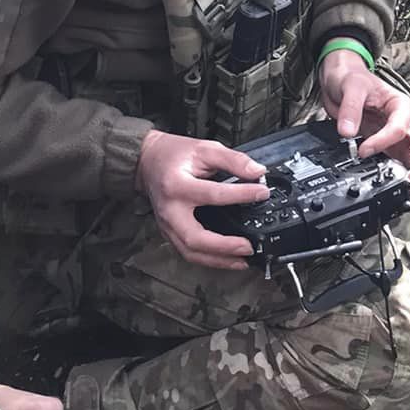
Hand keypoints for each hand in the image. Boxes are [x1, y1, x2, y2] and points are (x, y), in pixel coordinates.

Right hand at [136, 129, 271, 270]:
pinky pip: (188, 252)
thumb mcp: (205, 148)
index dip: (242, 195)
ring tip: (242, 260)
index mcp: (177, 185)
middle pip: (195, 238)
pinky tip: (227, 259)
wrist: (147, 161)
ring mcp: (167, 225)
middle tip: (248, 246)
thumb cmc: (174, 155)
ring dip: (218, 260)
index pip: (213, 194)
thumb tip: (257, 172)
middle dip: (223, 246)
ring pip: (191, 252)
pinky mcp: (169, 233)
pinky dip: (209, 259)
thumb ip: (233, 160)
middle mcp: (170, 210)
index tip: (262, 193)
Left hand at [318, 49, 409, 185]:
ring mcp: (395, 138)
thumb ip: (350, 110)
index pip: (400, 129)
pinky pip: (395, 163)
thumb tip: (348, 132)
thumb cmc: (352, 78)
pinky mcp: (384, 147)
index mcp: (401, 106)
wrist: (340, 81)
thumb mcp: (351, 87)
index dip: (383, 142)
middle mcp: (403, 124)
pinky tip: (390, 184)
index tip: (363, 150)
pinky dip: (395, 175)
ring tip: (404, 189)